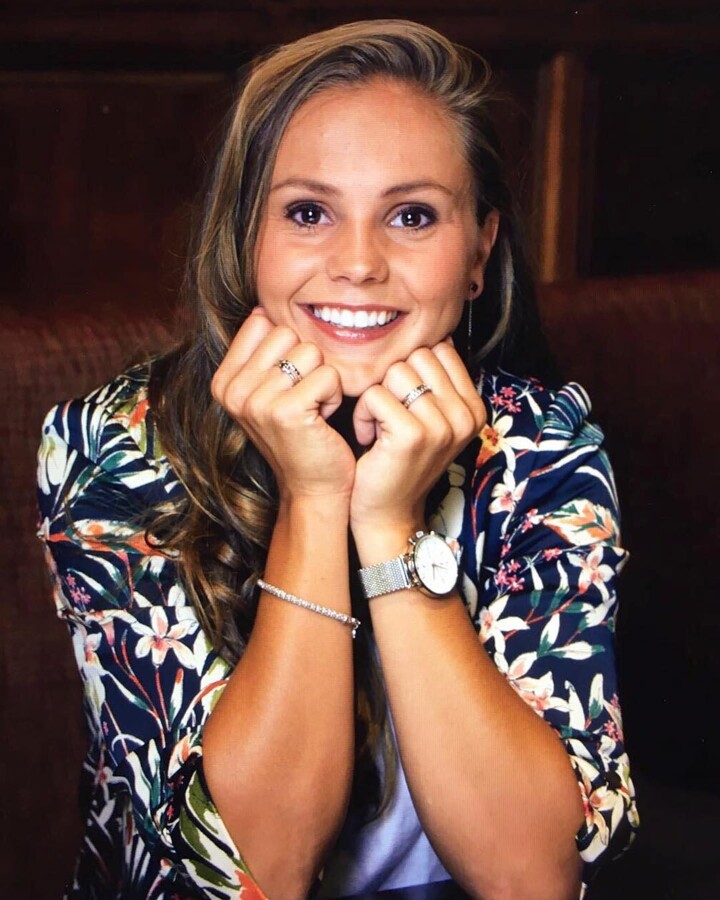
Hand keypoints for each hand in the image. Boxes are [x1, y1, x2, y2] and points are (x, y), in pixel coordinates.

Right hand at [211, 308, 355, 502]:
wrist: (313, 489)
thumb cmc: (300, 438)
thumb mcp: (269, 393)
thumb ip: (261, 354)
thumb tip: (262, 310)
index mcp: (224, 381)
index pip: (262, 323)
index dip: (287, 349)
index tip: (288, 385)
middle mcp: (233, 390)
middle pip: (287, 333)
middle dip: (307, 363)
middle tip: (304, 399)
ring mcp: (256, 401)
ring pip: (310, 352)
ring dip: (322, 380)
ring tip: (313, 410)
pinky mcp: (286, 412)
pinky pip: (327, 375)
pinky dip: (333, 396)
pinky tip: (322, 420)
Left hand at [350, 340, 485, 540]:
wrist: (389, 514)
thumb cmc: (401, 461)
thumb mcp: (431, 419)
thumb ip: (437, 380)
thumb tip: (435, 336)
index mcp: (474, 407)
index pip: (439, 350)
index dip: (411, 370)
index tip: (406, 405)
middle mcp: (466, 415)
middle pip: (416, 357)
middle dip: (393, 382)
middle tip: (391, 417)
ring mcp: (443, 426)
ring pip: (394, 373)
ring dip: (376, 398)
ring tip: (380, 428)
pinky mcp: (413, 435)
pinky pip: (374, 395)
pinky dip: (363, 415)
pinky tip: (369, 439)